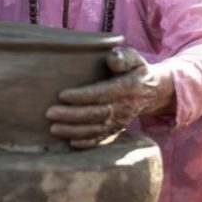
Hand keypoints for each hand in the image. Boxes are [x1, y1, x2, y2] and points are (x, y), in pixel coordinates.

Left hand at [46, 47, 174, 148]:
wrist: (152, 92)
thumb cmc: (136, 71)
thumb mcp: (134, 58)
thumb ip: (123, 57)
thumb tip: (111, 58)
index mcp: (126, 88)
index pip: (102, 93)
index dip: (82, 96)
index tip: (62, 95)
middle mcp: (123, 107)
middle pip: (95, 114)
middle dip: (71, 115)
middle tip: (49, 113)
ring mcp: (120, 121)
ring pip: (95, 129)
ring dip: (73, 131)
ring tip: (53, 128)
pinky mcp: (116, 130)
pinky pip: (101, 139)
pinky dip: (86, 143)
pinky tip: (70, 142)